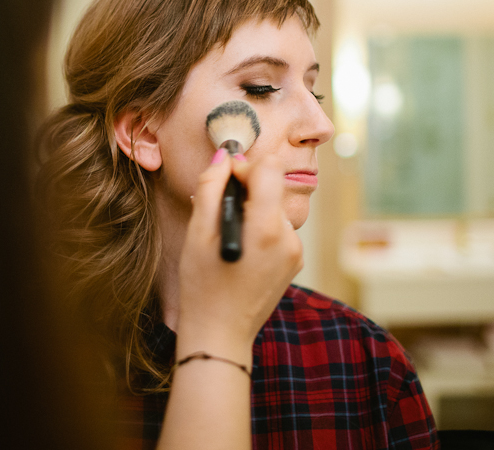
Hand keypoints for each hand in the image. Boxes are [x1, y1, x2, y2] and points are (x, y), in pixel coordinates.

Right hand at [174, 149, 302, 366]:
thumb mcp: (198, 234)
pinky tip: (242, 252)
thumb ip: (211, 189)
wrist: (220, 334)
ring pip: (274, 208)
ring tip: (228, 238)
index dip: (243, 167)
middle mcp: (289, 237)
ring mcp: (295, 251)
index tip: (222, 180)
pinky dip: (260, 230)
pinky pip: (278, 230)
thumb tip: (223, 158)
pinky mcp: (295, 262)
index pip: (268, 169)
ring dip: (252, 212)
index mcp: (266, 228)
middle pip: (272, 188)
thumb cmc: (203, 287)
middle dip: (246, 191)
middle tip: (218, 213)